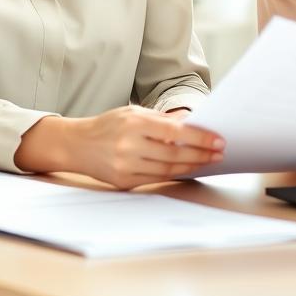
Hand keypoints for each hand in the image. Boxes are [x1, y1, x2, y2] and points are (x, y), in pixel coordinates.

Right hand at [15, 107, 224, 188]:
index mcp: (134, 124)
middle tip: (218, 153)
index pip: (175, 132)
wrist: (76, 144)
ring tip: (207, 161)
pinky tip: (186, 170)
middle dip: (201, 154)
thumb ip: (161, 120)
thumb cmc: (108, 125)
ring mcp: (126, 166)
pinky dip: (173, 176)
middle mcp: (129, 146)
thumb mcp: (132, 113)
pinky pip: (155, 180)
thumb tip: (192, 125)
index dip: (200, 138)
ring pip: (167, 170)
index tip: (218, 140)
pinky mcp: (124, 182)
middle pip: (174, 154)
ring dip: (191, 167)